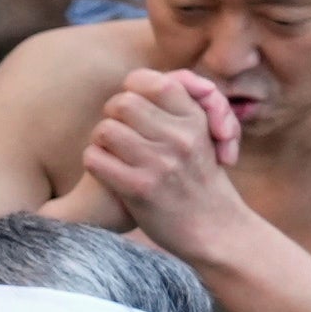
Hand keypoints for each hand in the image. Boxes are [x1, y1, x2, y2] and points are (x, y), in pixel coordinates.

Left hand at [75, 64, 256, 257]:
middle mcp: (179, 138)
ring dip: (101, 140)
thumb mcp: (205, 136)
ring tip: (112, 151)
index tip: (134, 104)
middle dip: (114, 115)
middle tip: (120, 130)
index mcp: (195, 120)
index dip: (134, 88)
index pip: (153, 82)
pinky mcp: (139, 188)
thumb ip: (184, 105)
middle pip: (122, 103)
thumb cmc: (203, 180)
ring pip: (105, 129)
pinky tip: (106, 170)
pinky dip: (94, 162)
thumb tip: (152, 80)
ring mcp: (159, 163)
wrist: (215, 231)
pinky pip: (95, 159)